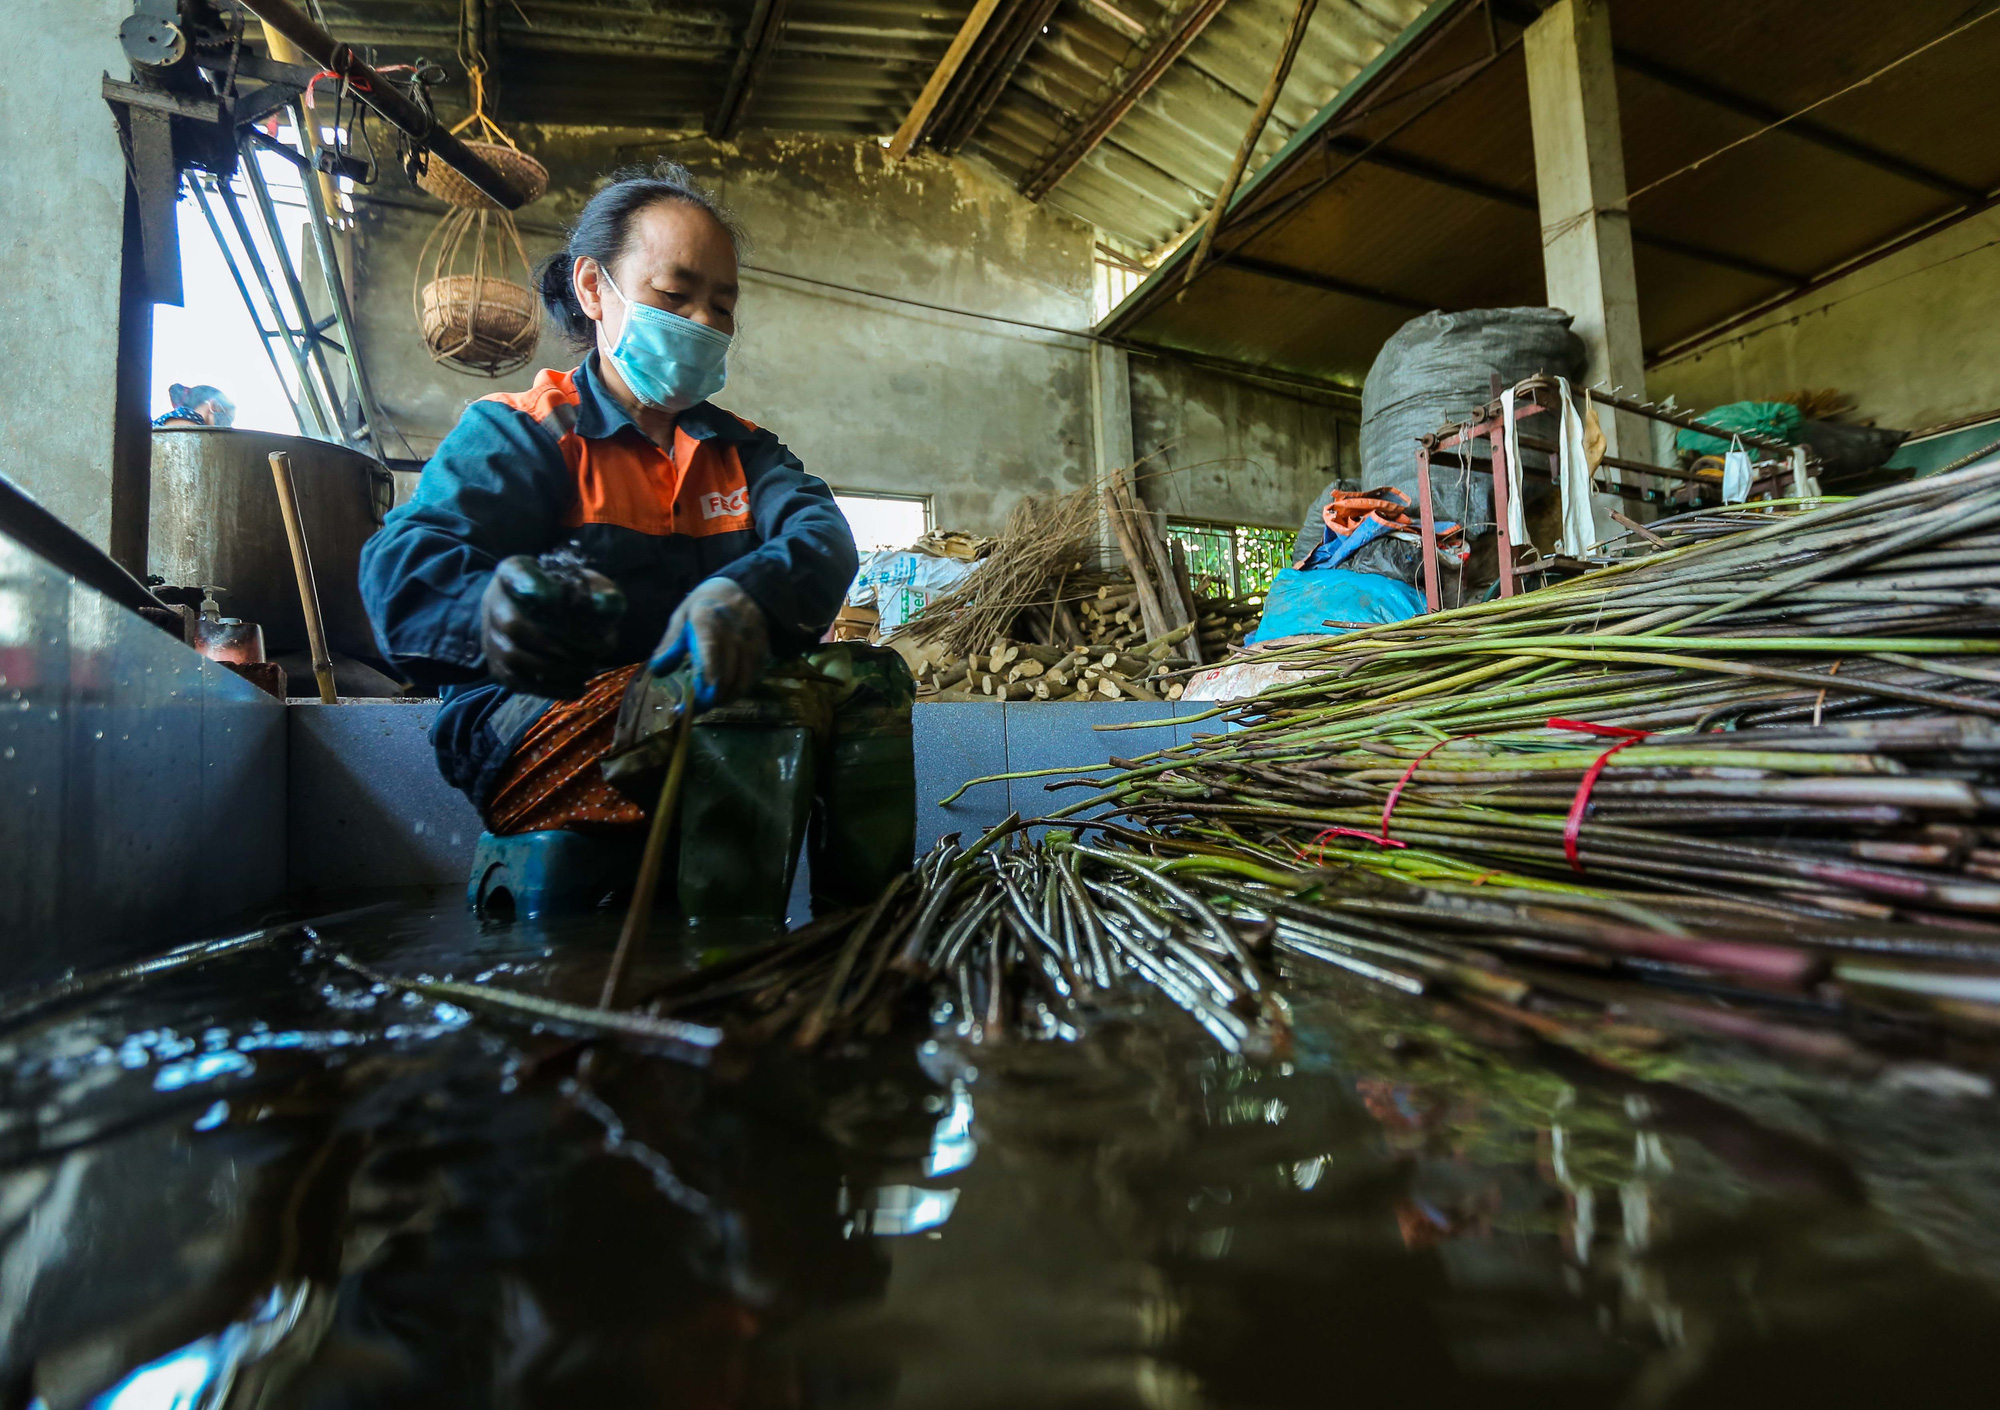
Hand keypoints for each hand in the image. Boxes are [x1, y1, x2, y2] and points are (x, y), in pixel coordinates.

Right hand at [480, 555, 623, 697]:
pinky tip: (577, 687)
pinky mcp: (497, 667)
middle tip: (592, 653)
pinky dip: (551, 689)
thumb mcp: (585, 583)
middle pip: (515, 625)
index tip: (556, 595)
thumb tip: (608, 605)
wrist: (530, 616)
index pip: (516, 573)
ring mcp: (491, 636)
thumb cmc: (565, 596)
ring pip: (514, 658)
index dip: (533, 586)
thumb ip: (600, 592)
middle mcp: (494, 602)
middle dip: (559, 644)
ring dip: (556, 670)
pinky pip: (518, 682)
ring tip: (588, 669)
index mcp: (515, 572)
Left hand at [649, 577, 768, 708]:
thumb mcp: (683, 615)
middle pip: (726, 675)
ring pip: (741, 682)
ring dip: (724, 698)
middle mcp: (734, 633)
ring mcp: (751, 644)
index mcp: (709, 620)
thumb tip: (658, 671)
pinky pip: (752, 680)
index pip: (710, 651)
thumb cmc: (707, 605)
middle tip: (693, 708)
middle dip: (709, 698)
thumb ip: (670, 643)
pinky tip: (725, 693)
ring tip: (708, 703)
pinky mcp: (762, 653)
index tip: (696, 700)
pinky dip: (738, 691)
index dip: (705, 678)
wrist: (746, 590)